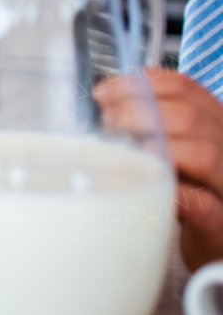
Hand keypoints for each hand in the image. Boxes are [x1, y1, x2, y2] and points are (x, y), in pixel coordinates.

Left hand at [95, 68, 222, 270]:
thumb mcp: (173, 140)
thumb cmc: (188, 181)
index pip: (184, 87)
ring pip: (204, 154)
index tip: (103, 93)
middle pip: (190, 116)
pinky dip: (172, 192)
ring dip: (156, 149)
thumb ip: (149, 119)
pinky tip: (145, 186)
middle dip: (138, 114)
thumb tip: (103, 98)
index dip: (140, 84)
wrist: (213, 229)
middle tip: (107, 123)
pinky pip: (202, 203)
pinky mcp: (220, 220)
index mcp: (214, 120)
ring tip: (125, 152)